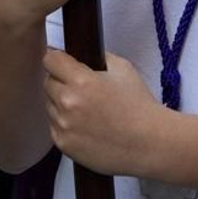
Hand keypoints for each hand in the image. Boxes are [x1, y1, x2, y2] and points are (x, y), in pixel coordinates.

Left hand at [43, 49, 165, 176]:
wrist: (149, 143)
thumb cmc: (139, 105)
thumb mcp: (123, 68)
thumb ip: (97, 57)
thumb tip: (79, 54)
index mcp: (81, 81)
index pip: (50, 60)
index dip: (58, 59)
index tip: (64, 63)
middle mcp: (68, 103)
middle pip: (48, 83)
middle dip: (61, 82)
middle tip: (81, 89)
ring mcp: (64, 126)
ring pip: (50, 106)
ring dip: (62, 104)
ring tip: (87, 110)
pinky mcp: (64, 144)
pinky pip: (55, 127)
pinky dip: (65, 124)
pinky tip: (86, 125)